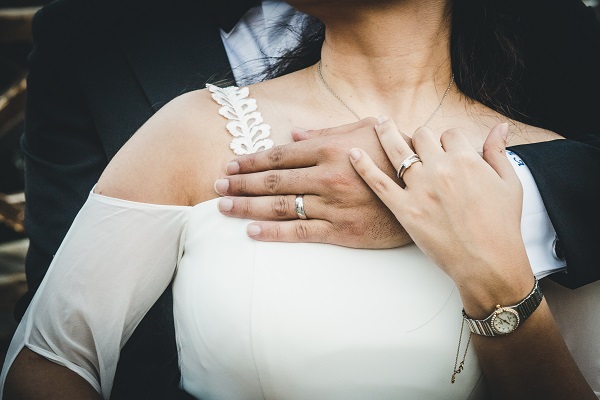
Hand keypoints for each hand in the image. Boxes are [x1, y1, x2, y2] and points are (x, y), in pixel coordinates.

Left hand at [214, 118, 411, 248]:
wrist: (428, 190)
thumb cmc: (394, 154)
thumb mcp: (365, 129)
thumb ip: (325, 131)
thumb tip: (291, 134)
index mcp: (330, 149)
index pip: (279, 155)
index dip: (251, 161)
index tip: (230, 166)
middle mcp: (326, 176)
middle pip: (273, 181)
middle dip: (240, 184)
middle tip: (216, 187)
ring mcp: (332, 205)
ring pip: (280, 207)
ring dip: (247, 207)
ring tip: (223, 207)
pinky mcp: (341, 231)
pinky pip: (300, 232)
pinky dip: (273, 233)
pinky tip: (252, 233)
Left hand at [349, 118, 533, 311]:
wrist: (487, 261)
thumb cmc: (501, 226)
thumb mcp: (509, 183)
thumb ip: (498, 152)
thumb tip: (501, 127)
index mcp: (466, 160)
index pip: (449, 134)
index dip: (447, 140)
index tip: (445, 148)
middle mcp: (440, 169)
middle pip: (422, 137)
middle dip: (421, 138)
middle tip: (416, 142)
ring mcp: (419, 189)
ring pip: (397, 150)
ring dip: (386, 133)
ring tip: (379, 123)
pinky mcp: (404, 209)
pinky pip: (378, 183)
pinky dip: (363, 166)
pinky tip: (353, 153)